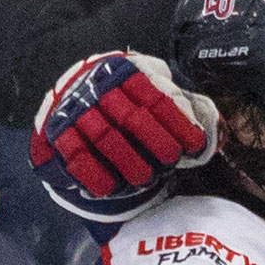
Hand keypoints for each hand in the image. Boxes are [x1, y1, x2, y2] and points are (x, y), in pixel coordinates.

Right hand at [32, 52, 217, 207]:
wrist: (76, 89)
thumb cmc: (126, 96)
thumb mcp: (149, 86)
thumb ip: (173, 103)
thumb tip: (205, 133)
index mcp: (128, 75)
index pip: (156, 99)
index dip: (177, 123)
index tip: (194, 144)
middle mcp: (100, 90)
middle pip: (132, 119)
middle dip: (156, 142)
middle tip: (170, 161)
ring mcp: (78, 111)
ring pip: (106, 138)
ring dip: (128, 162)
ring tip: (145, 179)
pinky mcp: (59, 132)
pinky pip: (76, 155)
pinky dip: (94, 174)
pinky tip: (109, 189)